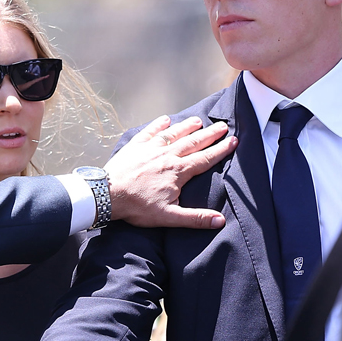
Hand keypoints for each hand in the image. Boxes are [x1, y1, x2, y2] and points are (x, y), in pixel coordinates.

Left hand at [104, 115, 236, 228]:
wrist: (107, 195)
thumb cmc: (137, 207)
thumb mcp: (168, 217)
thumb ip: (195, 218)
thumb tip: (220, 221)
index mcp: (178, 171)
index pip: (205, 158)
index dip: (221, 150)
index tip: (233, 141)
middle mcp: (167, 155)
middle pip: (193, 142)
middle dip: (210, 134)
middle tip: (223, 125)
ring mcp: (151, 148)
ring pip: (174, 134)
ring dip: (187, 126)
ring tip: (199, 120)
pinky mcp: (135, 146)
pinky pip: (150, 132)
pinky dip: (159, 125)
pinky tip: (165, 120)